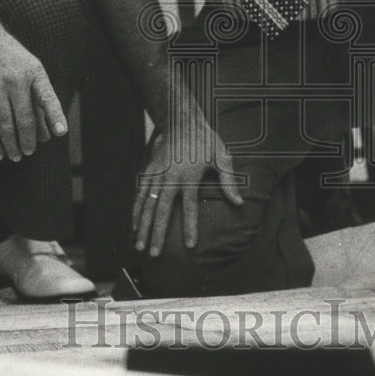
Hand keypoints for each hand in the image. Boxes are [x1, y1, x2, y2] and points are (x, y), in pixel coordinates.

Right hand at [0, 22, 66, 161]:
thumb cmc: (14, 61)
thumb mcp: (34, 70)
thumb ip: (41, 99)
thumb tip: (48, 131)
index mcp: (34, 74)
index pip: (48, 97)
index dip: (55, 116)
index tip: (61, 132)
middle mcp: (16, 81)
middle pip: (24, 118)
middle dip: (28, 140)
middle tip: (30, 152)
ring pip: (4, 124)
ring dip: (11, 144)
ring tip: (17, 156)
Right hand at [132, 95, 242, 256]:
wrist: (180, 120)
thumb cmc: (204, 140)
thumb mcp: (221, 156)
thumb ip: (228, 181)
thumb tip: (239, 203)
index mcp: (189, 176)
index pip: (189, 207)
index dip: (190, 227)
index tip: (190, 246)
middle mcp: (170, 177)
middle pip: (162, 211)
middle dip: (157, 234)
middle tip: (155, 254)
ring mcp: (156, 175)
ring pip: (147, 206)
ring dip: (143, 227)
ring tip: (140, 246)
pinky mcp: (148, 172)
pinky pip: (140, 195)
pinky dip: (136, 212)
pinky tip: (135, 226)